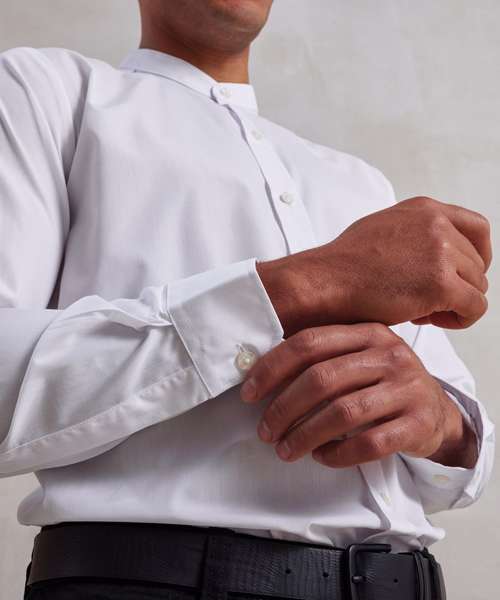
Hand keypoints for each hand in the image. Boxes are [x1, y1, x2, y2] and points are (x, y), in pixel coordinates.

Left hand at [239, 323, 478, 468]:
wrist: (437, 411)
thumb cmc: (384, 384)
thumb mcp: (359, 358)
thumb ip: (322, 358)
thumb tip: (260, 375)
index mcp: (368, 333)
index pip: (309, 343)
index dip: (273, 368)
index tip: (248, 393)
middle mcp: (389, 355)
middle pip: (322, 379)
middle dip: (284, 408)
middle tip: (265, 431)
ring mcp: (407, 388)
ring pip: (343, 412)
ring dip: (305, 435)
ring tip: (285, 450)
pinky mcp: (418, 423)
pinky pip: (370, 443)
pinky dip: (338, 454)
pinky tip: (321, 457)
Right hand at [257, 196, 491, 335]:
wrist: (325, 281)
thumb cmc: (344, 264)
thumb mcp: (385, 228)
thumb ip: (417, 233)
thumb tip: (433, 254)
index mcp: (425, 209)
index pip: (477, 228)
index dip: (479, 256)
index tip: (466, 274)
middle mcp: (437, 225)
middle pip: (477, 264)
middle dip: (457, 286)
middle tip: (426, 301)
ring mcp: (441, 253)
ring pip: (477, 288)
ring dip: (453, 304)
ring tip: (419, 310)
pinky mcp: (441, 283)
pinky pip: (474, 309)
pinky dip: (458, 320)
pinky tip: (428, 320)